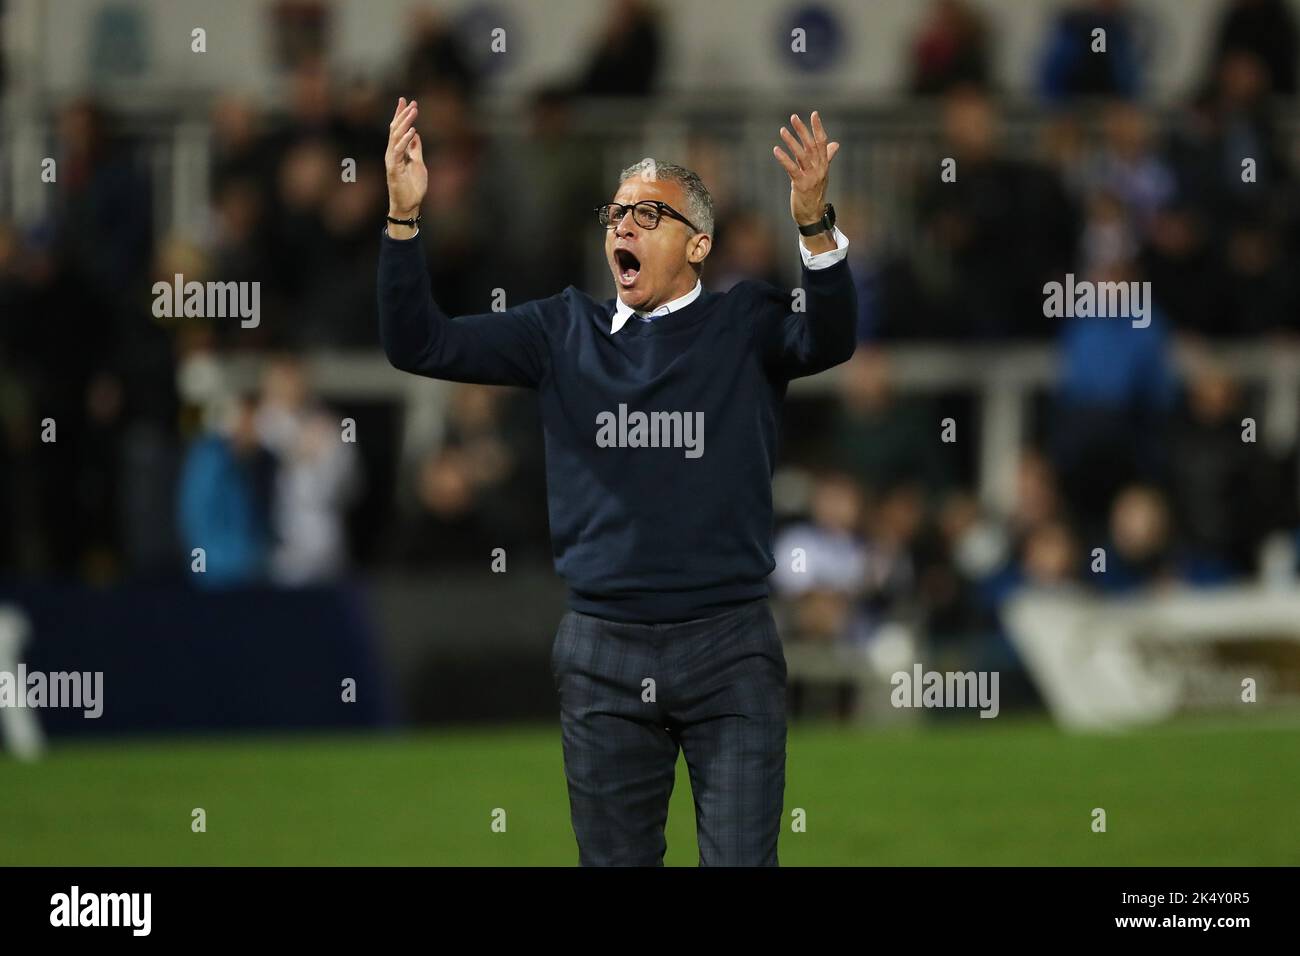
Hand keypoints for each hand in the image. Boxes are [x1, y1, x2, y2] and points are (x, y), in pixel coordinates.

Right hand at [385, 97, 426, 229]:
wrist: (409, 205)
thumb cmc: (412, 186)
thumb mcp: (418, 163)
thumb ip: (415, 149)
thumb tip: (416, 134)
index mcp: (398, 151)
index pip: (398, 129)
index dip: (401, 114)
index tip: (406, 101)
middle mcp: (392, 153)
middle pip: (396, 129)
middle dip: (403, 114)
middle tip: (411, 102)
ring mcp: (392, 160)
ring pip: (396, 136)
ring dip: (405, 123)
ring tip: (413, 111)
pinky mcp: (393, 168)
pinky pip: (399, 151)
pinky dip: (405, 140)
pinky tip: (413, 131)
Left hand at [773, 111, 839, 226]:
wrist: (813, 215)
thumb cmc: (815, 193)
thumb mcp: (822, 174)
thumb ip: (826, 157)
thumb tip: (835, 144)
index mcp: (823, 165)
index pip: (822, 142)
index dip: (818, 128)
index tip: (814, 114)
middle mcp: (819, 169)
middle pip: (811, 145)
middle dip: (802, 130)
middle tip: (793, 117)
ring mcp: (811, 177)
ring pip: (801, 155)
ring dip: (791, 142)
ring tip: (782, 130)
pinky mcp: (801, 185)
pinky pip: (792, 169)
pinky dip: (784, 158)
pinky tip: (776, 150)